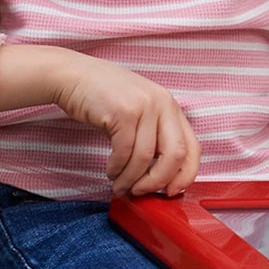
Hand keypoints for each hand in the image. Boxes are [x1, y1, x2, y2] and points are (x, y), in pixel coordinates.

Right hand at [50, 54, 201, 197]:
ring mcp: (143, 105)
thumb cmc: (106, 98)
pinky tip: (110, 170)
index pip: (193, 148)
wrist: (76, 75)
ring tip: (119, 185)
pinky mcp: (122, 111)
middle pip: (175, 156)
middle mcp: (163, 103)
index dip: (185, 176)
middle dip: (157, 182)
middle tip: (141, 192)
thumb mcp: (140, 112)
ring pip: (146, 158)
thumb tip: (161, 179)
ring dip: (131, 179)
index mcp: (171, 106)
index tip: (171, 192)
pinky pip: (124, 152)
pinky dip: (117, 168)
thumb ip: (154, 137)